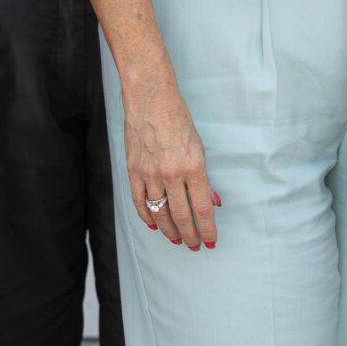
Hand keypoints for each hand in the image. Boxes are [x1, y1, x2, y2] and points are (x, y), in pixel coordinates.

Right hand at [122, 80, 220, 249]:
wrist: (150, 100)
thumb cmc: (178, 119)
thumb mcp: (199, 146)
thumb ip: (203, 177)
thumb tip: (212, 201)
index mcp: (193, 166)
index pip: (203, 208)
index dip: (208, 228)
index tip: (211, 241)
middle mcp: (172, 173)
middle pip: (182, 215)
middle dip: (191, 234)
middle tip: (195, 245)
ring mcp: (150, 174)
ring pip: (160, 213)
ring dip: (170, 230)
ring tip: (177, 239)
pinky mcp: (134, 171)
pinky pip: (140, 203)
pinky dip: (147, 217)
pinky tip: (155, 225)